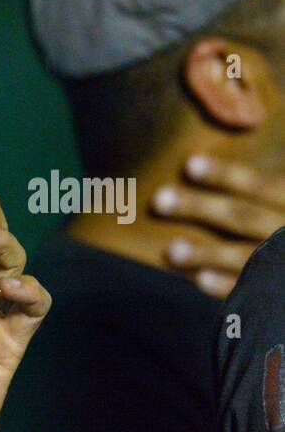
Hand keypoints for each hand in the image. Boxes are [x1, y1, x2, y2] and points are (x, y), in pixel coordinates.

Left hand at [154, 155, 284, 297]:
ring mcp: (283, 263)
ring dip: (206, 253)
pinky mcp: (277, 291)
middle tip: (159, 199)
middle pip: (243, 217)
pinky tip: (199, 279)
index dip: (226, 176)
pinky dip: (227, 285)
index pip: (262, 186)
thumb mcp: (284, 202)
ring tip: (171, 250)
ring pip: (245, 256)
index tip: (189, 164)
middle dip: (200, 208)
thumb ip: (267, 190)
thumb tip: (240, 140)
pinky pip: (251, 289)